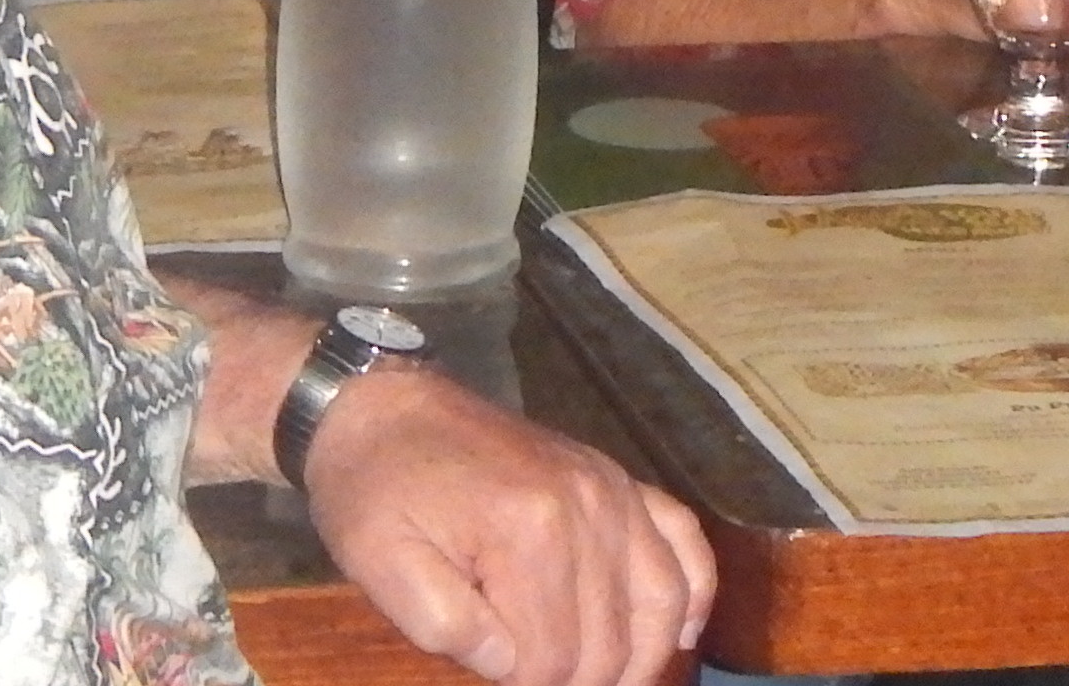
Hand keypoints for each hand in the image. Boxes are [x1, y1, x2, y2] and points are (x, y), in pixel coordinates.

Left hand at [301, 356, 715, 685]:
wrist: (387, 410)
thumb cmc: (375, 494)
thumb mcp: (380, 564)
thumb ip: (443, 624)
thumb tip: (509, 664)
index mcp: (528, 533)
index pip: (552, 661)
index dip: (522, 685)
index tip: (489, 671)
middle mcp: (589, 507)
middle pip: (610, 642)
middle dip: (574, 677)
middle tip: (530, 671)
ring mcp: (613, 488)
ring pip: (663, 603)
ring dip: (638, 658)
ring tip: (601, 677)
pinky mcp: (620, 478)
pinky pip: (684, 540)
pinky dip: (693, 593)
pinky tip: (679, 632)